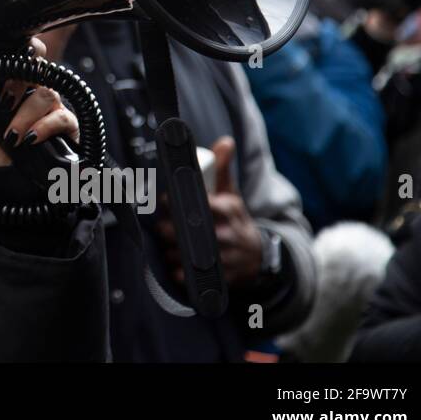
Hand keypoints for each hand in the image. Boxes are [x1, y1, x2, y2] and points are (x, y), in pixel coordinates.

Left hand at [0, 37, 78, 168]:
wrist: (4, 189)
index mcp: (7, 91)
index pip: (17, 62)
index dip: (16, 56)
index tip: (1, 67)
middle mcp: (30, 96)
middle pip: (34, 70)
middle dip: (16, 84)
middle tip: (3, 105)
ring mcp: (49, 110)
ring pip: (46, 94)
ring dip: (26, 114)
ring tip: (12, 136)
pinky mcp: (66, 128)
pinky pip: (61, 117)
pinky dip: (45, 126)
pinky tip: (31, 139)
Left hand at [157, 136, 262, 285]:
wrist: (257, 256)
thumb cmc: (236, 220)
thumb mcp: (232, 194)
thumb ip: (222, 168)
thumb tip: (225, 141)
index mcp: (226, 211)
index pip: (197, 205)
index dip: (175, 204)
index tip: (165, 202)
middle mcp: (225, 235)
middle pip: (186, 231)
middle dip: (169, 229)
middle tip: (163, 226)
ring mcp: (223, 258)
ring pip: (184, 255)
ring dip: (171, 251)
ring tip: (170, 245)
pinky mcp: (219, 278)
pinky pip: (190, 277)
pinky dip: (179, 273)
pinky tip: (177, 265)